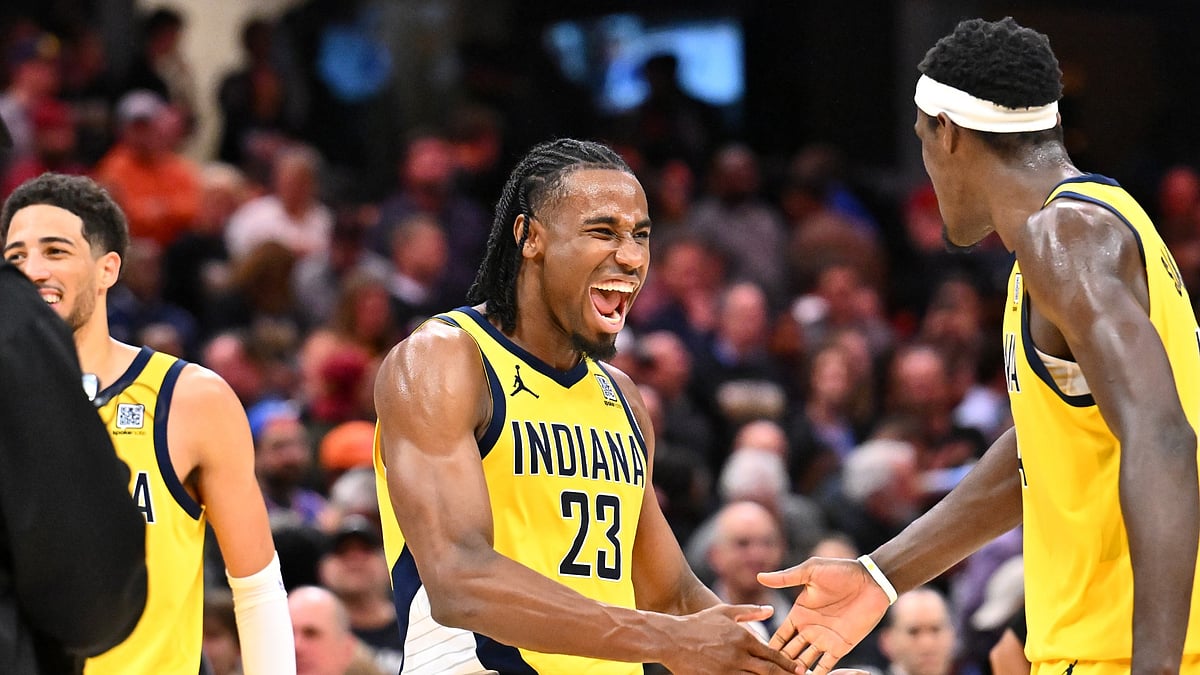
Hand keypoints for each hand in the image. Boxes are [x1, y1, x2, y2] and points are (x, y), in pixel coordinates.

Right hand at [659, 603, 800, 674]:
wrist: (672, 639)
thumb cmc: (699, 623)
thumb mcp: (725, 612)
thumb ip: (750, 611)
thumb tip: (771, 609)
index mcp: (743, 637)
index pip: (772, 654)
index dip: (788, 663)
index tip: (800, 669)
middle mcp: (738, 655)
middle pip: (769, 671)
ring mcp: (728, 670)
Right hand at [757, 557, 891, 674]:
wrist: (871, 581)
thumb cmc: (841, 572)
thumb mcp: (811, 572)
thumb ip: (786, 578)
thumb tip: (760, 577)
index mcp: (799, 613)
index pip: (779, 635)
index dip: (768, 646)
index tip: (755, 657)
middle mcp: (808, 629)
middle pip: (788, 652)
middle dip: (778, 663)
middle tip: (766, 672)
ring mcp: (824, 639)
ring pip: (803, 662)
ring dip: (794, 671)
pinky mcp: (840, 647)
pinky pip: (825, 665)